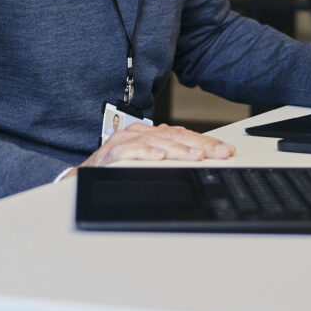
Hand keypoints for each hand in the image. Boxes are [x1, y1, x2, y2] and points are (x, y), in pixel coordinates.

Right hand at [78, 122, 235, 168]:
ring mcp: (126, 140)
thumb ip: (169, 159)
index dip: (206, 143)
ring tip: (196, 156)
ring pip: (157, 142)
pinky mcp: (112, 151)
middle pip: (175, 137)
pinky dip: (146, 153)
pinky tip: (159, 157)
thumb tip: (202, 163)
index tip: (226, 152)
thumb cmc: (117, 170)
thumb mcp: (147, 162)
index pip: (183, 136)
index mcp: (150, 134)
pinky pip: (131, 150)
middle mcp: (140, 133)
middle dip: (200, 146)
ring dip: (179, 149)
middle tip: (219, 154)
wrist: (84, 177)